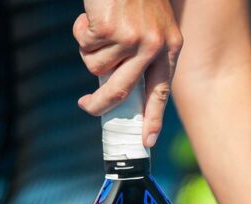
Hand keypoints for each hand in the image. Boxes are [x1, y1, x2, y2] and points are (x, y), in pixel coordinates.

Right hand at [74, 0, 182, 146]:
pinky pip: (85, 46)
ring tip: (98, 26)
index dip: (153, 118)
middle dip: (100, 104)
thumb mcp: (150, 25)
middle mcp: (154, 46)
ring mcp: (132, 39)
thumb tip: (117, 88)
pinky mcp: (110, 29)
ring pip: (97, 67)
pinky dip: (81, 31)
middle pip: (122, 91)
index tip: (147, 141)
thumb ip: (140, 56)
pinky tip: (92, 14)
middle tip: (86, 106)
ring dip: (89, 49)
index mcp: (169, 47)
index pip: (161, 91)